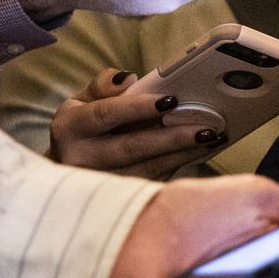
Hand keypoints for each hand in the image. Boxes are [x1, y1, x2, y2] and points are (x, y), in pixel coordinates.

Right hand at [49, 69, 223, 178]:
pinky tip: (200, 152)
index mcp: (69, 128)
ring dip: (182, 154)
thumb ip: (103, 85)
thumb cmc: (82, 128)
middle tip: (205, 127)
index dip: (137, 108)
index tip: (170, 100)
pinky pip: (152, 181)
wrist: (67, 166)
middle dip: (172, 138)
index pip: (106, 114)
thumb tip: (128, 79)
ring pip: (146, 169)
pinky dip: (178, 166)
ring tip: (211, 138)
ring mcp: (99, 183)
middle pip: (131, 148)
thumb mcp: (82, 101)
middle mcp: (81, 158)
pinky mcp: (116, 197)